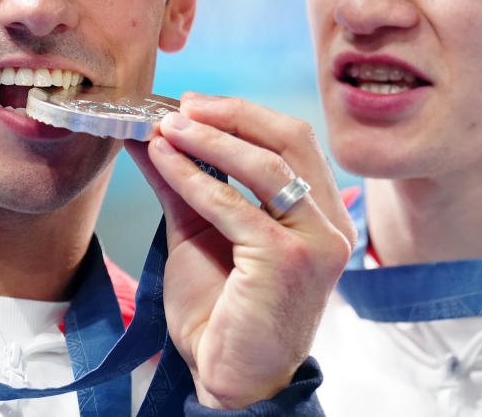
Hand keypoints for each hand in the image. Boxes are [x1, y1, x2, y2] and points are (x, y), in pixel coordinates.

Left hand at [124, 92, 355, 408]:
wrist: (228, 378)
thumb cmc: (221, 311)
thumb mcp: (201, 231)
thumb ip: (186, 181)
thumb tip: (151, 132)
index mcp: (321, 213)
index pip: (293, 140)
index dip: (244, 113)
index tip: (194, 104)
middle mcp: (330, 224)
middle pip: (290, 140)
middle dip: (232, 115)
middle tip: (182, 106)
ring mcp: (316, 242)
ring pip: (265, 165)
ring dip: (209, 139)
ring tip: (165, 127)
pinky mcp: (288, 261)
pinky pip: (234, 204)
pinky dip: (193, 176)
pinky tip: (162, 160)